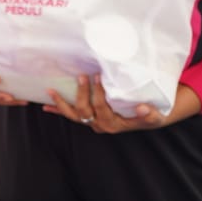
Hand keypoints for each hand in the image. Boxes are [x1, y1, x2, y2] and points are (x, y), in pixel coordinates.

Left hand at [44, 75, 201, 133]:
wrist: (148, 119)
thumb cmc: (151, 116)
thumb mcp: (155, 115)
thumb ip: (149, 114)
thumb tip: (142, 108)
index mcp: (113, 124)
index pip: (102, 108)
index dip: (99, 93)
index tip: (98, 77)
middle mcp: (99, 125)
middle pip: (85, 110)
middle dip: (81, 93)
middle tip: (82, 75)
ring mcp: (92, 122)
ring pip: (73, 115)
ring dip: (61, 104)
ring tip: (51, 91)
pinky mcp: (88, 118)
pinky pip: (71, 115)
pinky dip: (58, 110)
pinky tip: (46, 106)